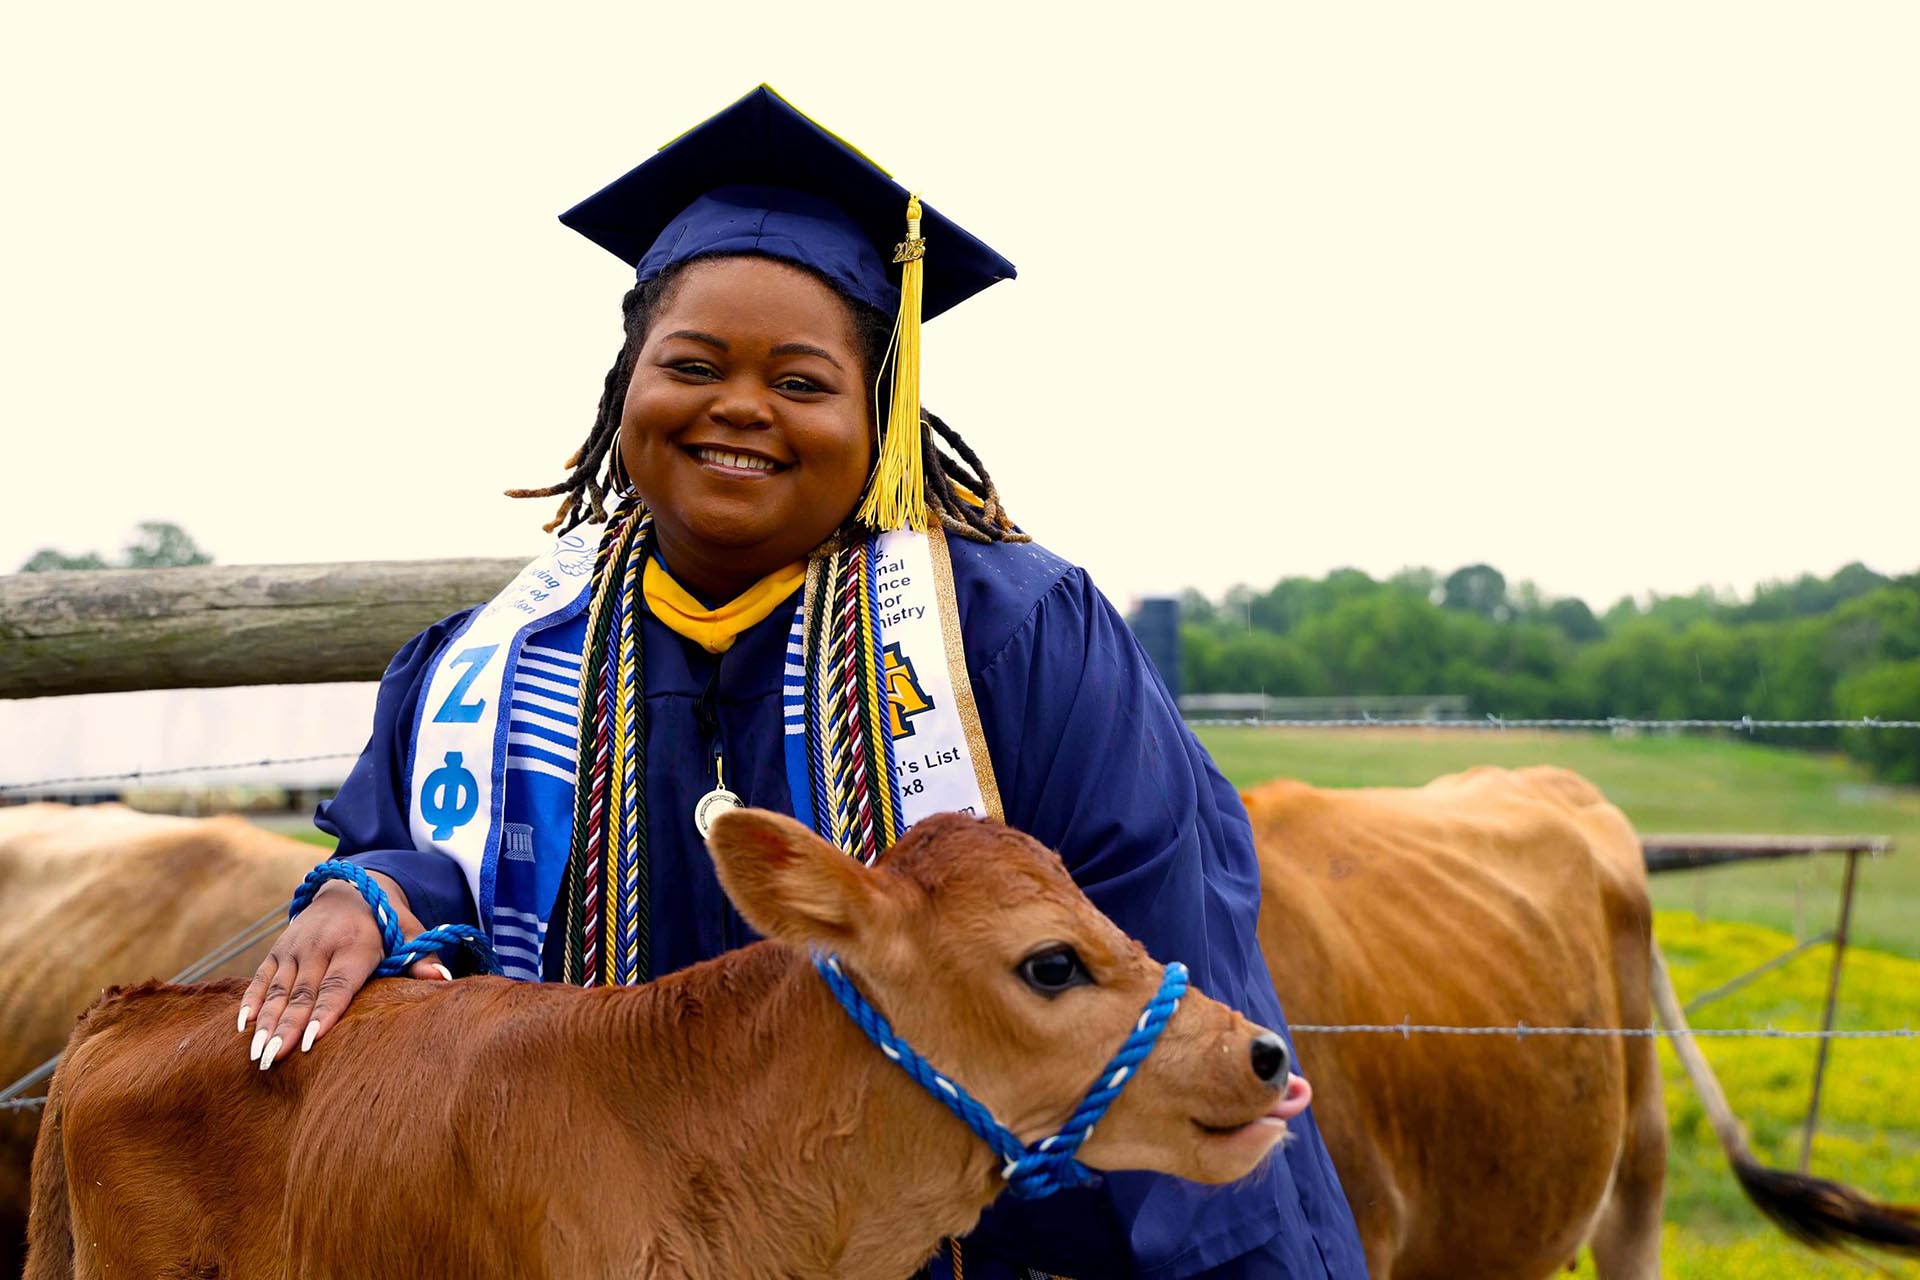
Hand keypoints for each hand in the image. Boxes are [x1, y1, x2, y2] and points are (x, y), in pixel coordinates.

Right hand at [238, 871, 449, 1069]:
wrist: (350, 887)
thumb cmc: (386, 920)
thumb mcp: (409, 932)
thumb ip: (422, 957)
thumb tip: (442, 980)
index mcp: (355, 944)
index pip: (339, 984)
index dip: (325, 1012)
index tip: (311, 1041)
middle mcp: (321, 945)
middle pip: (303, 993)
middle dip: (287, 1027)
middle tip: (273, 1059)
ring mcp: (295, 947)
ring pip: (278, 990)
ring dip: (266, 1022)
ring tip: (256, 1054)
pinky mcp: (278, 950)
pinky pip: (261, 978)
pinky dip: (251, 1001)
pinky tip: (241, 1027)